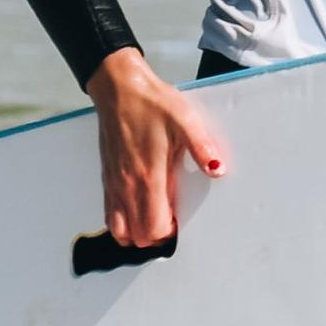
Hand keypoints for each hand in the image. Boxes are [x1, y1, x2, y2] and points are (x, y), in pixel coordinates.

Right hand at [88, 48, 229, 248]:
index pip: (153, 228)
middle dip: (155, 238)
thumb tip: (218, 170)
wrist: (119, 88)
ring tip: (154, 218)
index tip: (181, 222)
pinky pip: (110, 214)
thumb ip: (202, 148)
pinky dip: (123, 221)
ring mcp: (114, 183)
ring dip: (137, 232)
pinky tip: (137, 209)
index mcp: (148, 176)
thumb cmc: (151, 103)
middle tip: (171, 222)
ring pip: (119, 229)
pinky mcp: (107, 177)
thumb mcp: (185, 121)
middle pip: (136, 236)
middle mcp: (127, 185)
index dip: (168, 234)